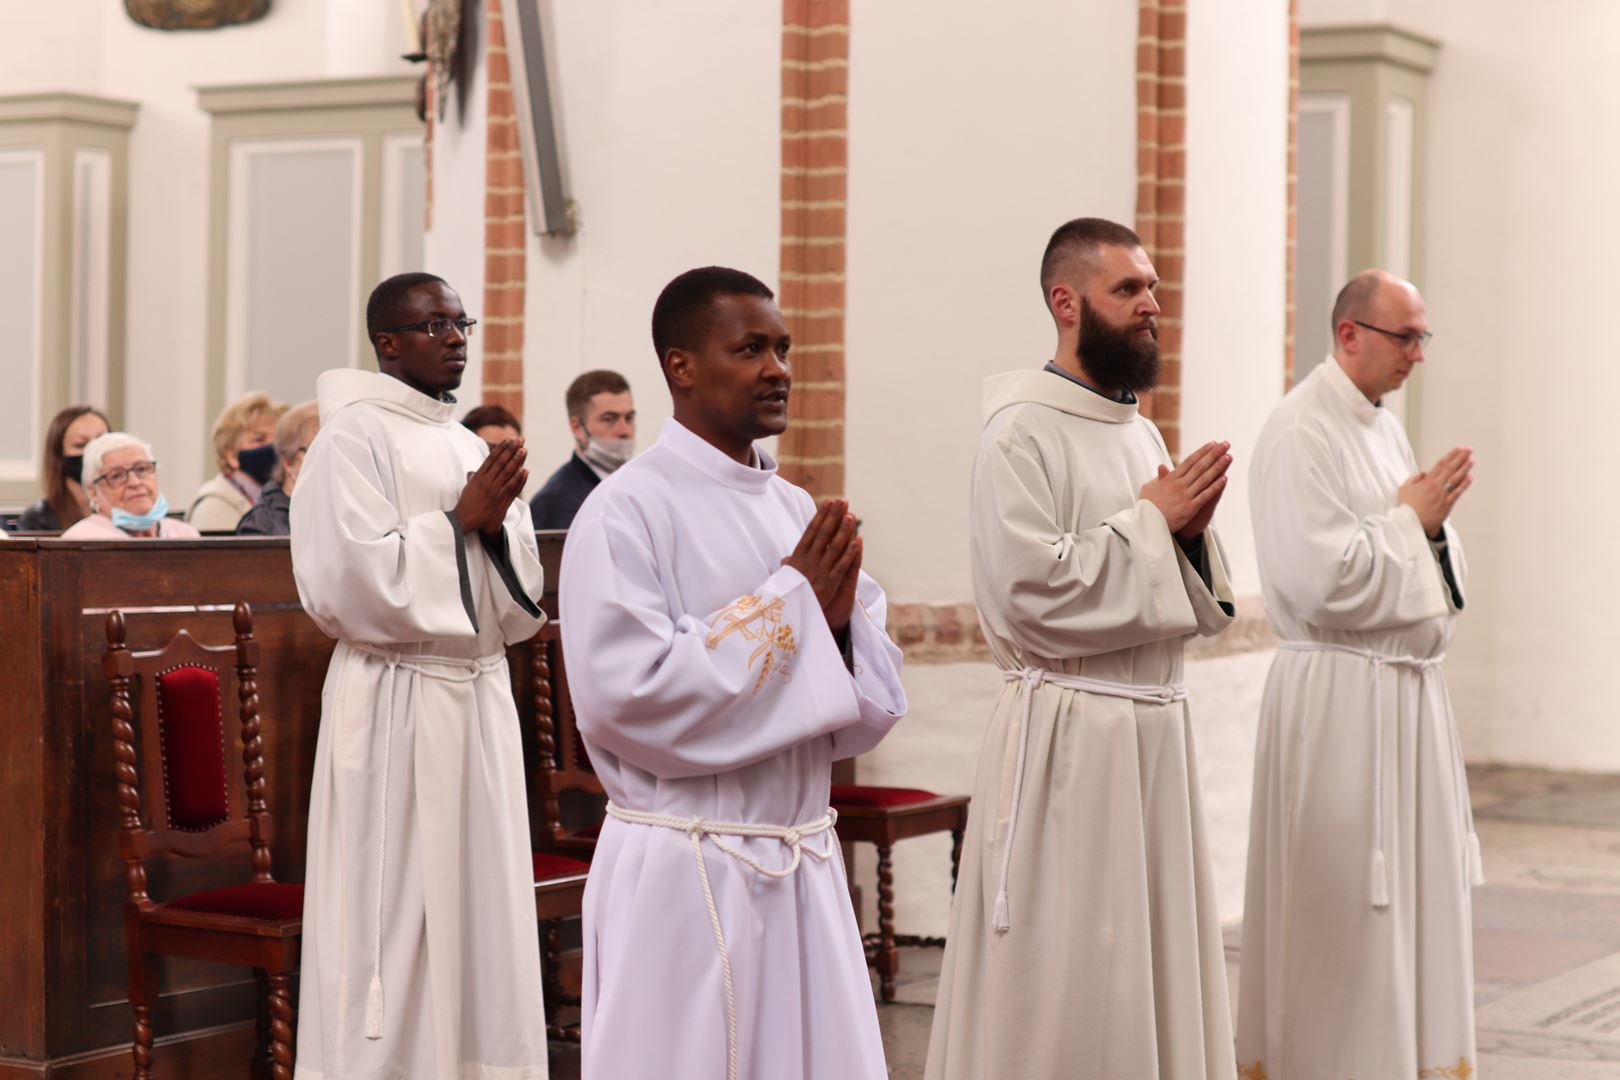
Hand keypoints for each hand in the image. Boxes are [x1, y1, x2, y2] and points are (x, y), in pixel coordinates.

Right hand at [455, 438, 527, 535]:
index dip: (501, 448)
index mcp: (478, 477)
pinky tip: (525, 470)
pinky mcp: (500, 501)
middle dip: (511, 450)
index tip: (508, 439)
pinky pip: (512, 488)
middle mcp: (487, 482)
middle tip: (519, 440)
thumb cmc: (467, 503)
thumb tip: (473, 472)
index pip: (492, 459)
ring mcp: (494, 491)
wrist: (465, 520)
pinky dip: (519, 479)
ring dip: (517, 461)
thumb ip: (473, 478)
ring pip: (507, 473)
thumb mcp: (468, 487)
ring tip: (524, 451)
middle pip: (501, 463)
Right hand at [782, 499, 860, 630]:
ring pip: (834, 547)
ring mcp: (819, 572)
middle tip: (843, 502)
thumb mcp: (783, 579)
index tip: (828, 503)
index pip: (810, 532)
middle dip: (834, 517)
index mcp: (797, 558)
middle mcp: (808, 562)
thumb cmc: (784, 596)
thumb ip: (788, 567)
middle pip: (823, 535)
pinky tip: (856, 542)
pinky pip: (841, 566)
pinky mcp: (829, 584)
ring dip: (843, 531)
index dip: (821, 516)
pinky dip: (849, 553)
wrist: (786, 616)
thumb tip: (786, 559)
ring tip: (851, 516)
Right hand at [1139, 441, 1231, 534]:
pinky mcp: (1190, 508)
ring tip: (1228, 457)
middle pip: (1200, 466)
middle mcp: (1179, 484)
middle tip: (1225, 444)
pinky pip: (1205, 495)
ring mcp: (1185, 495)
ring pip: (1205, 478)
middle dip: (1214, 454)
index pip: (1189, 461)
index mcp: (1170, 478)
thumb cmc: (1147, 506)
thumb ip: (1159, 477)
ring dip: (1218, 467)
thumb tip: (1162, 466)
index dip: (1202, 452)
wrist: (1147, 524)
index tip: (1212, 444)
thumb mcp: (1149, 487)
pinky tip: (1224, 479)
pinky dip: (1215, 487)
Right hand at [1399, 446, 1472, 536]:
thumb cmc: (1406, 506)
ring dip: (1464, 468)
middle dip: (1460, 458)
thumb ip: (1413, 478)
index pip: (1441, 464)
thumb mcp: (1404, 488)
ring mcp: (1442, 495)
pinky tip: (1470, 477)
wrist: (1409, 522)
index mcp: (1426, 481)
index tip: (1458, 449)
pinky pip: (1457, 493)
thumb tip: (1423, 472)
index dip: (1451, 455)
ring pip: (1455, 478)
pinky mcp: (1446, 504)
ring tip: (1472, 460)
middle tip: (1469, 450)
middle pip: (1450, 469)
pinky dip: (1464, 484)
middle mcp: (1435, 486)